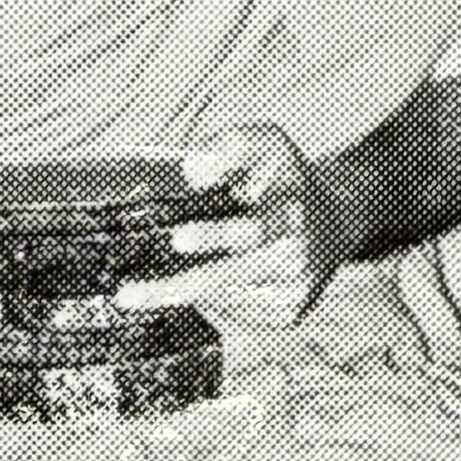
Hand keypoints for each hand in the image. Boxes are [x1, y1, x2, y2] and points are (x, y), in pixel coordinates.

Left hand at [115, 125, 331, 327]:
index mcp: (289, 217)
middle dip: (173, 288)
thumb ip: (230, 145)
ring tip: (155, 281)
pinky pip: (233, 314)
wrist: (335, 222)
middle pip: (226, 280)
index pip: (249, 231)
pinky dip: (210, 300)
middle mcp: (294, 261)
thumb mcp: (268, 144)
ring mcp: (291, 294)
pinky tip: (205, 282)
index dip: (213, 236)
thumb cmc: (288, 180)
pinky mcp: (285, 316)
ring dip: (186, 290)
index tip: (177, 238)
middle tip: (126, 295)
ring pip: (223, 300)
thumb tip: (191, 173)